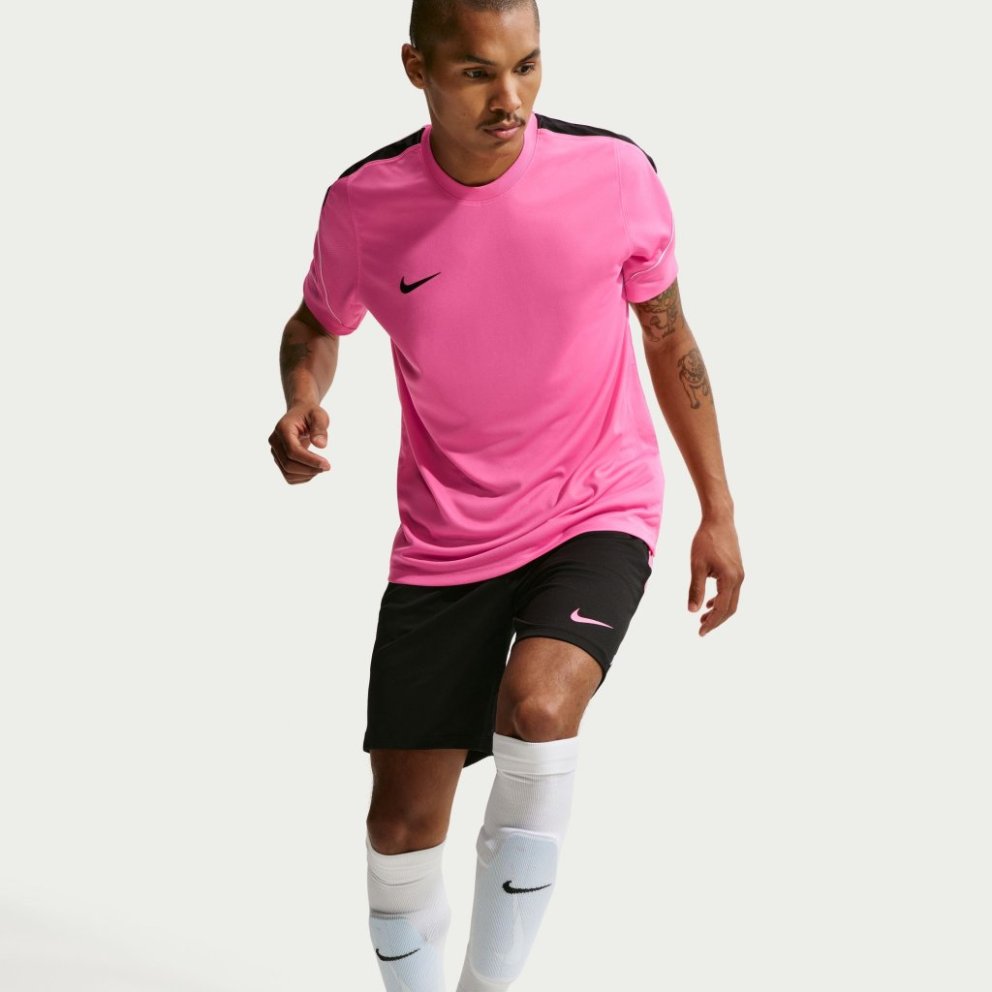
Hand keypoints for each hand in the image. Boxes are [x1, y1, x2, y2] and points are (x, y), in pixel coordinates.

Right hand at [269, 404, 330, 483]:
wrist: (300, 413)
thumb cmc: (310, 413)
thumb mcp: (319, 415)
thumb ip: (320, 428)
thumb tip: (320, 445)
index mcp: (282, 429)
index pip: (292, 451)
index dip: (309, 460)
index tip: (327, 464)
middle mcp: (275, 442)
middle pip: (288, 464)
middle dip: (310, 469)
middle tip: (327, 466)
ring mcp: (275, 452)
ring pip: (288, 473)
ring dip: (307, 475)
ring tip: (321, 467)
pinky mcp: (279, 460)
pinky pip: (289, 476)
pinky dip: (303, 477)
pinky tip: (313, 469)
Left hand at [687, 517, 743, 635]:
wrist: (719, 520)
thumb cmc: (706, 540)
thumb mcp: (697, 565)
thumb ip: (695, 589)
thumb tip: (692, 610)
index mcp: (730, 579)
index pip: (721, 608)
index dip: (711, 622)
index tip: (701, 632)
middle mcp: (739, 579)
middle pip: (730, 608)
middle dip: (716, 621)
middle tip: (701, 630)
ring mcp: (740, 574)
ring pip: (732, 601)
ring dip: (719, 611)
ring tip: (703, 619)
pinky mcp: (737, 570)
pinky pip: (732, 591)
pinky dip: (722, 600)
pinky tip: (710, 603)